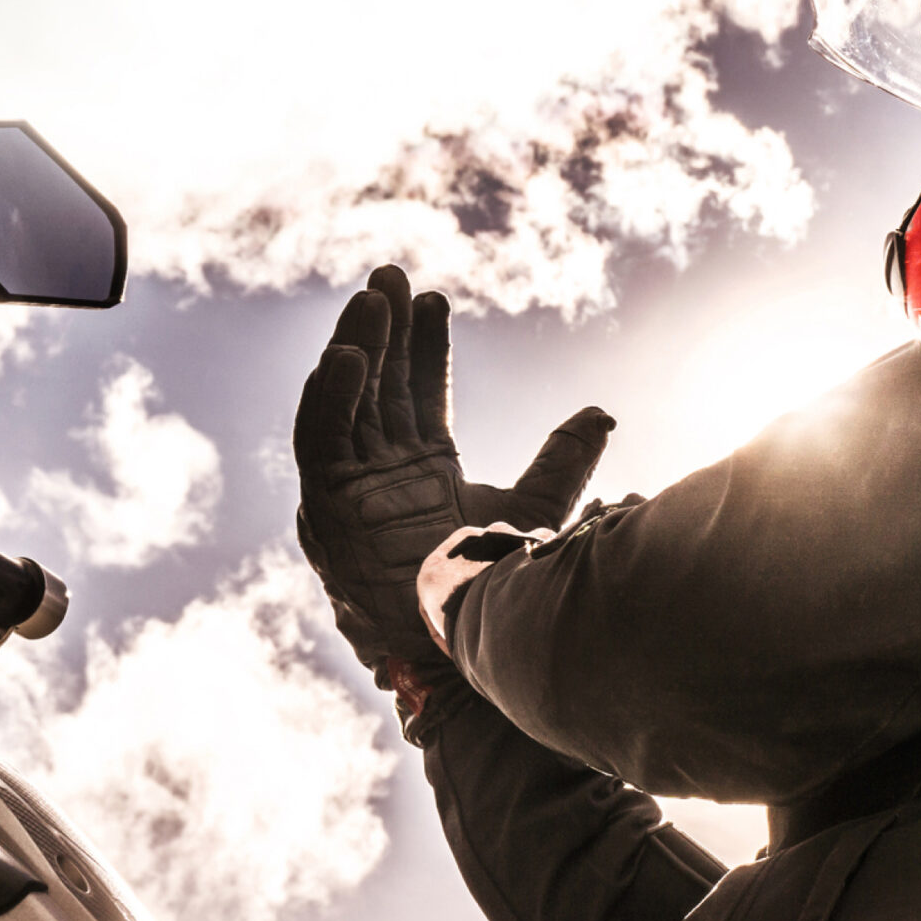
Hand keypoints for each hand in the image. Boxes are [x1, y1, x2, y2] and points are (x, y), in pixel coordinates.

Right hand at [293, 265, 611, 682]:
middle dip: (384, 331)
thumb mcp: (535, 511)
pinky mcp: (325, 511)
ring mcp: (351, 492)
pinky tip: (347, 356)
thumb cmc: (496, 594)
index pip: (418, 394)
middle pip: (379, 387)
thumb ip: (564, 462)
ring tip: (372, 299)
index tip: (435, 299)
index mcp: (424, 472)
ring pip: (346, 404)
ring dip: (355, 348)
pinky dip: (328, 398)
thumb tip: (602, 413)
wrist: (470, 645)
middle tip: (390, 276)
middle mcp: (381, 476)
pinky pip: (318, 443)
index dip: (425, 347)